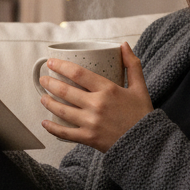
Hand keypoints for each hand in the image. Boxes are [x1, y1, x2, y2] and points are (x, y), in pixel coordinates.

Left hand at [38, 43, 153, 151]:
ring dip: (48, 103)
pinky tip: (45, 123)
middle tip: (43, 80)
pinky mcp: (88, 138)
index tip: (51, 63)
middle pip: (65, 91)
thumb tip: (124, 45)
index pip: (78, 73)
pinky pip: (65, 133)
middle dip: (50, 83)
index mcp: (108, 89)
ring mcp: (91, 122)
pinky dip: (52, 128)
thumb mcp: (140, 87)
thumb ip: (132, 65)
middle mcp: (97, 105)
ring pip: (62, 110)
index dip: (61, 66)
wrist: (147, 144)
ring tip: (42, 97)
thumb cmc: (142, 115)